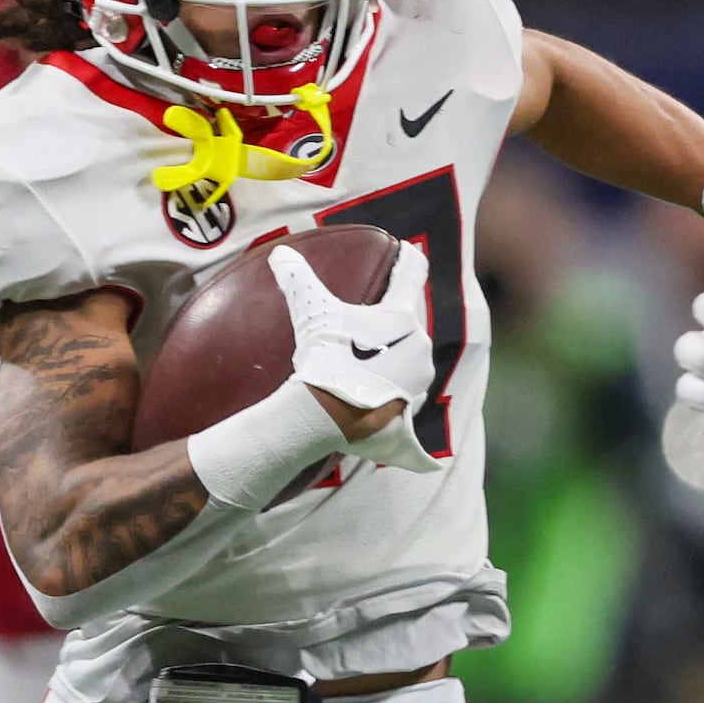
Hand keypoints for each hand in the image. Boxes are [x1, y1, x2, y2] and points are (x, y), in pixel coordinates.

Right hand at [274, 239, 439, 472]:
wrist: (323, 415)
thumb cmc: (323, 359)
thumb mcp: (311, 313)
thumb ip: (298, 280)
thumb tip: (280, 254)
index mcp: (402, 320)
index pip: (409, 278)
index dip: (409, 261)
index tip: (412, 250)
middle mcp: (419, 351)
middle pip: (411, 327)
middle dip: (398, 322)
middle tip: (378, 319)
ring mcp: (415, 388)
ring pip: (410, 367)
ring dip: (398, 363)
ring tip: (375, 365)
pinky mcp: (406, 420)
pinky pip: (408, 419)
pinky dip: (406, 424)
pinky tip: (422, 451)